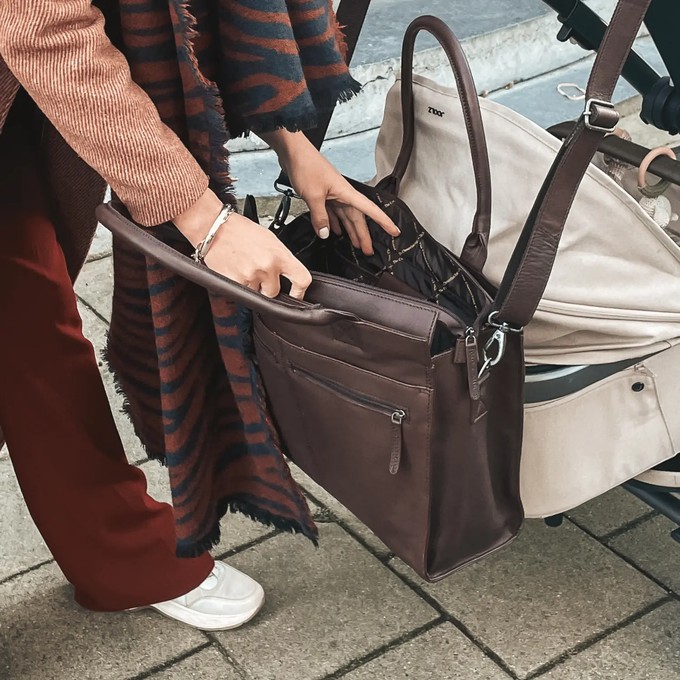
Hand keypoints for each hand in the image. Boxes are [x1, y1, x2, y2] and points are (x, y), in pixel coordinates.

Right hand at [173, 190, 311, 298]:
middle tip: (258, 274)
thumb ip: (281, 258)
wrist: (214, 227)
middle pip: (274, 293)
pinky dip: (239, 286)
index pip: (302, 279)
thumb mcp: (269, 239)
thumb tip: (288, 275)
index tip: (296, 294)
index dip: (300, 292)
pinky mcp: (235, 283)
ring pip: (257, 294)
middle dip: (267, 288)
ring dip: (252, 287)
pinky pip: (242, 294)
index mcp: (279, 254)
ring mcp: (251, 276)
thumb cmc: (240, 231)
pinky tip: (235, 271)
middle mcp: (267, 266)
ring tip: (244, 268)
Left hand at [261, 131, 399, 254]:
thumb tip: (326, 234)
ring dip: (350, 231)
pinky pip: (332, 213)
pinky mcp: (322, 195)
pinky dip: (334, 223)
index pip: (370, 210)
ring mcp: (332, 195)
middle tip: (368, 250)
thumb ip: (320, 217)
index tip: (394, 232)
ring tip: (355, 245)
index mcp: (346, 193)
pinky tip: (335, 231)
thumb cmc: (306, 166)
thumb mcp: (313, 195)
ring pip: (345, 217)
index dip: (384, 222)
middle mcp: (342, 194)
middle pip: (357, 218)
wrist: (293, 152)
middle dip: (363, 235)